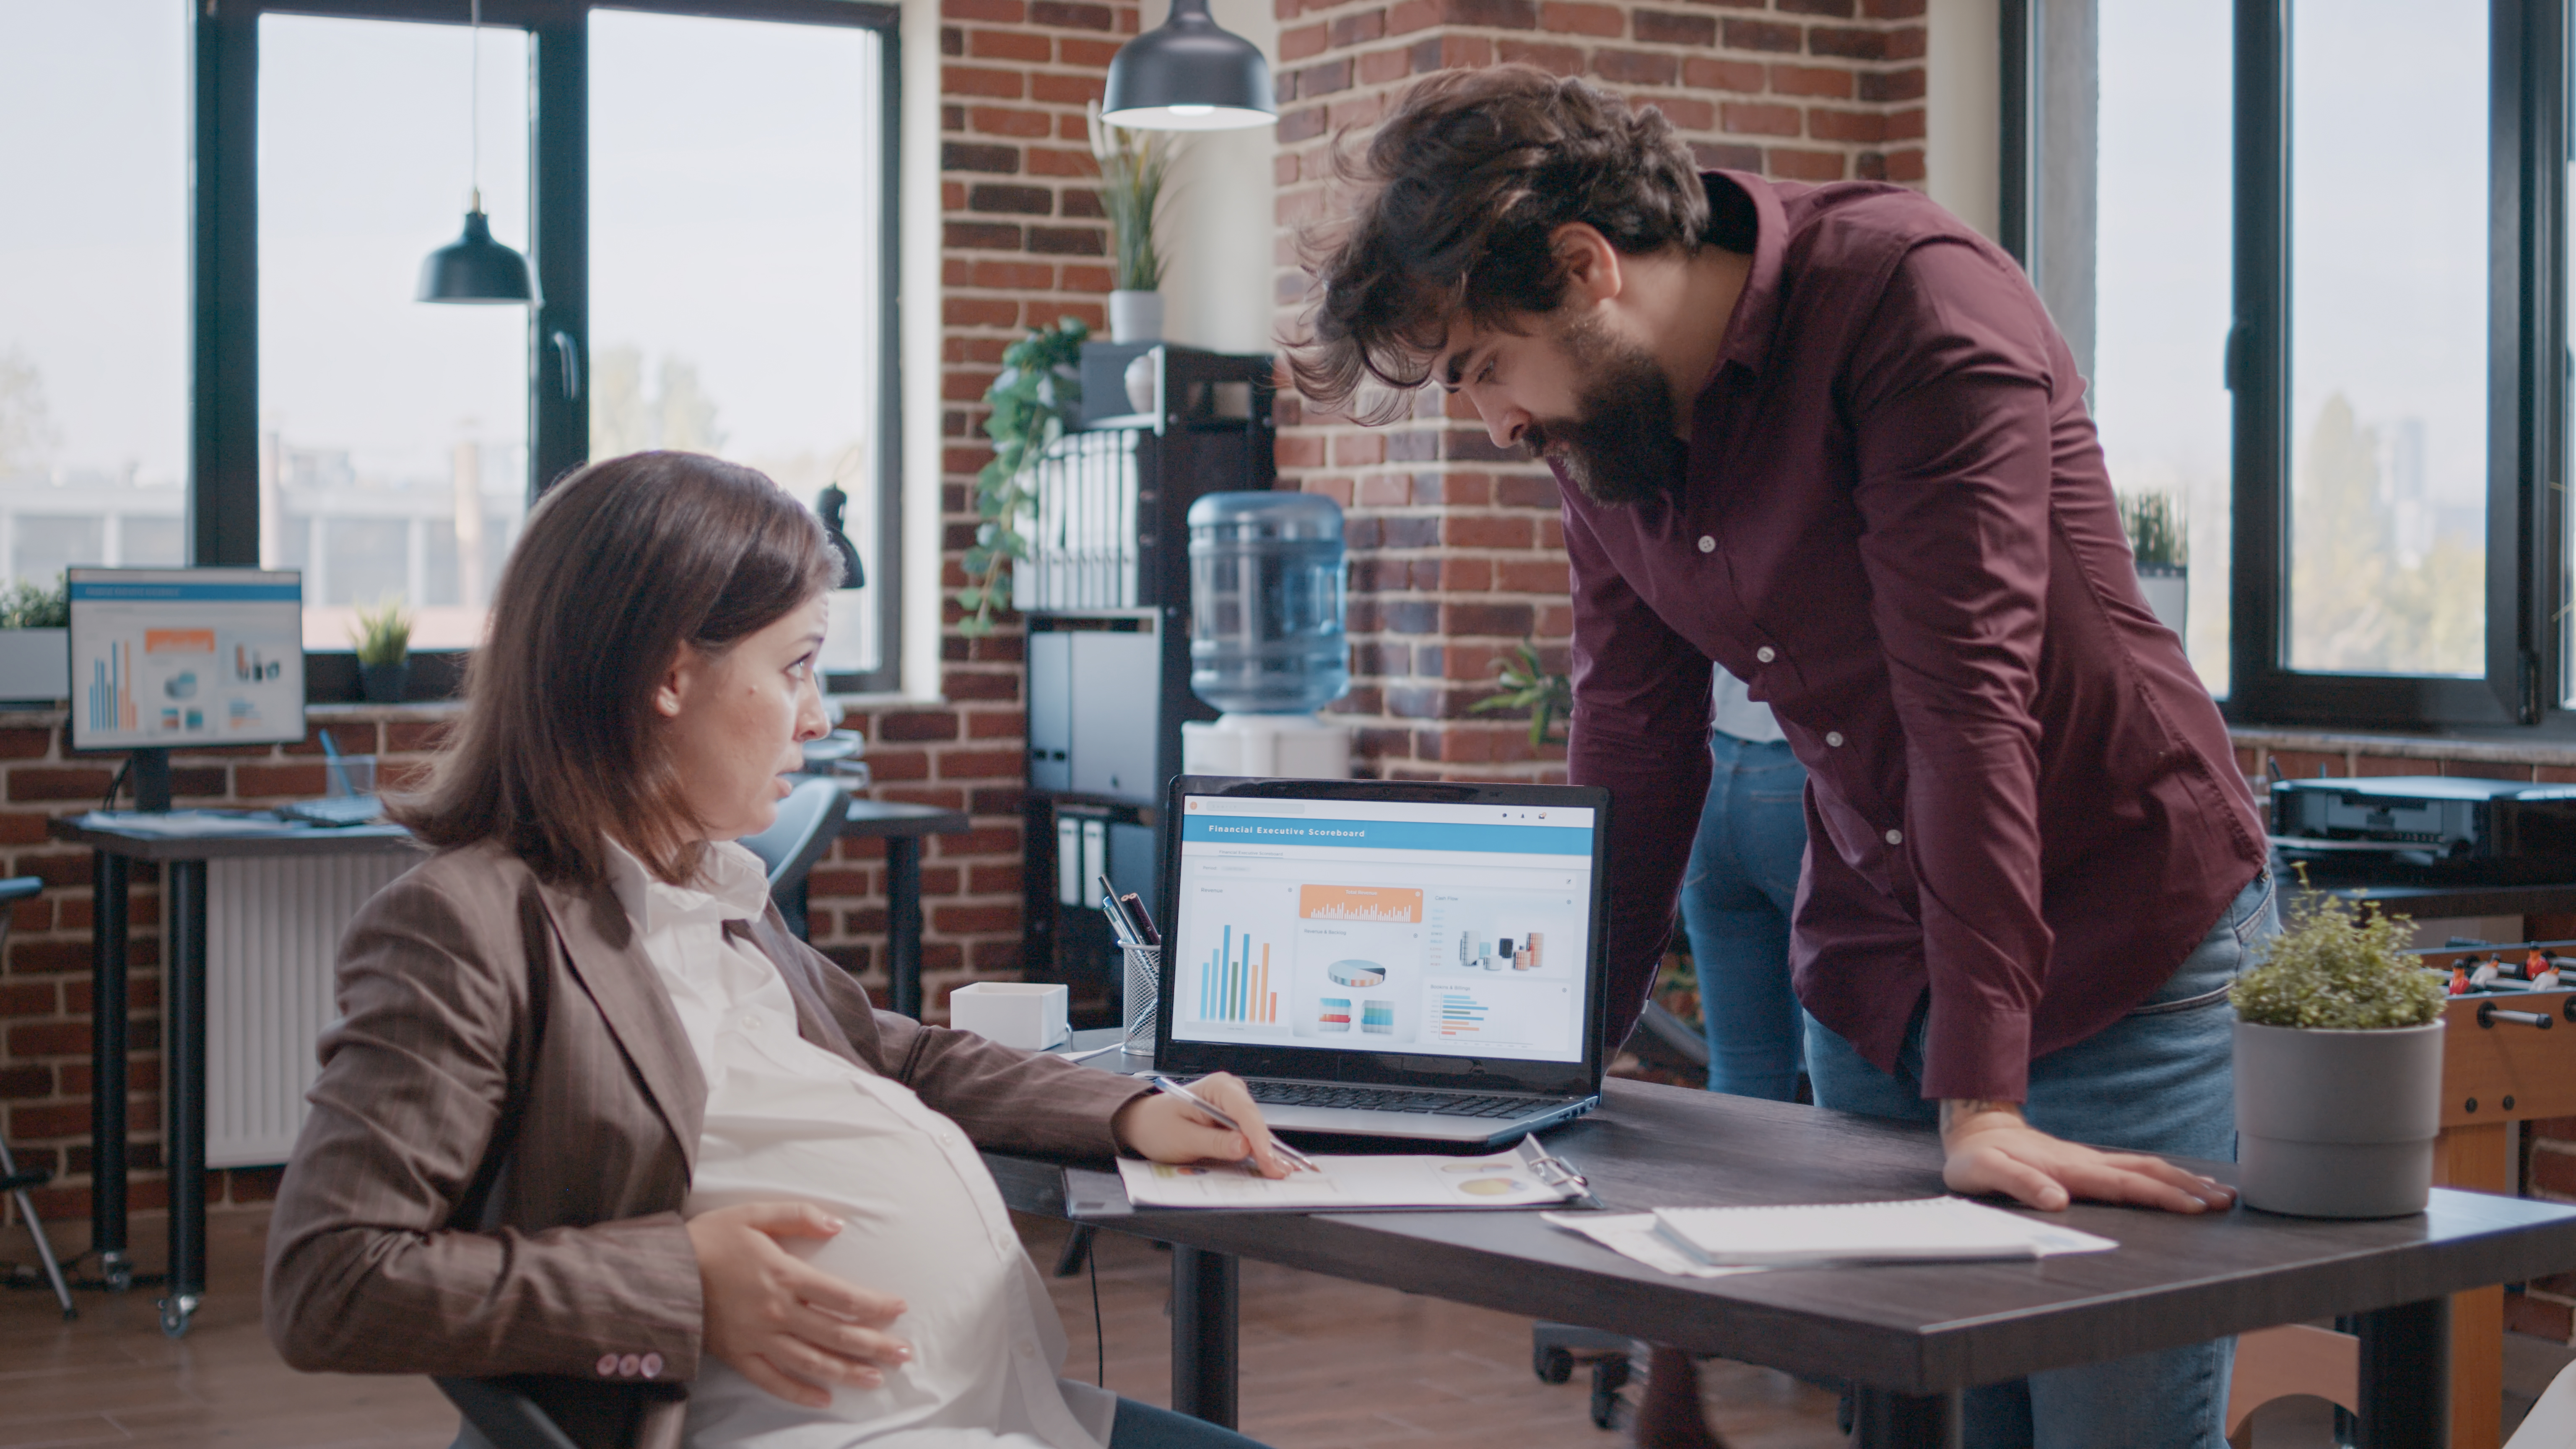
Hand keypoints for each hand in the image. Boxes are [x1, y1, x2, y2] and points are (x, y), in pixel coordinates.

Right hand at [686, 1202, 912, 1407]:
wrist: (662, 1272)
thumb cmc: (711, 1239)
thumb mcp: (755, 1213)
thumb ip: (799, 1215)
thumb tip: (838, 1224)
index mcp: (784, 1276)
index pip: (842, 1298)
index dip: (875, 1306)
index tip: (899, 1309)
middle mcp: (776, 1312)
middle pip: (836, 1335)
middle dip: (874, 1346)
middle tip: (904, 1354)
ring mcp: (758, 1339)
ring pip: (812, 1362)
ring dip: (847, 1372)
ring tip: (875, 1379)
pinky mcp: (738, 1356)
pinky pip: (773, 1381)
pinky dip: (800, 1393)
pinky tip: (824, 1398)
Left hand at [1112, 1071, 1289, 1177]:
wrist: (1143, 1124)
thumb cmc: (1157, 1126)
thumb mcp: (1183, 1138)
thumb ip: (1214, 1142)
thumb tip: (1243, 1146)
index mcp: (1216, 1087)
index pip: (1244, 1111)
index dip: (1258, 1136)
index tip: (1267, 1157)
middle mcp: (1229, 1092)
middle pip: (1254, 1122)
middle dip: (1266, 1148)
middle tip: (1277, 1172)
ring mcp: (1233, 1106)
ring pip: (1255, 1131)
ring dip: (1265, 1152)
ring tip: (1277, 1172)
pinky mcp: (1233, 1121)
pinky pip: (1249, 1137)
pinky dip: (1257, 1152)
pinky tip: (1269, 1165)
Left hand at [1939, 1100, 2234, 1214]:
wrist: (1975, 1131)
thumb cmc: (1977, 1159)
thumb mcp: (1985, 1172)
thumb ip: (2018, 1183)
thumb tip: (2056, 1200)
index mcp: (2068, 1169)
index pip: (2123, 1184)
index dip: (2160, 1195)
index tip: (2194, 1207)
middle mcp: (2086, 1163)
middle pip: (2146, 1173)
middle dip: (2187, 1187)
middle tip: (2226, 1202)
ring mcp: (2089, 1161)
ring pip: (2145, 1168)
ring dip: (2183, 1179)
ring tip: (2220, 1193)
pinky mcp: (2087, 1164)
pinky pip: (2133, 1168)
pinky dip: (2164, 1175)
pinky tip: (2182, 1182)